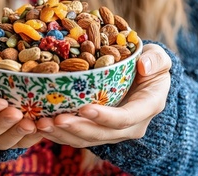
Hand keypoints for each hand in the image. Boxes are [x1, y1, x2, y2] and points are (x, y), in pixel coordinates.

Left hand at [36, 44, 170, 147]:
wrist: (143, 77)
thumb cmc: (149, 64)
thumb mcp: (159, 57)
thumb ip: (156, 59)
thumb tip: (144, 65)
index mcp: (146, 107)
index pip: (125, 118)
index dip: (105, 117)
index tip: (85, 108)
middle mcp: (130, 126)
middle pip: (100, 134)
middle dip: (76, 129)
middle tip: (54, 119)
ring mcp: (112, 131)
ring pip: (85, 140)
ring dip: (62, 134)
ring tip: (40, 123)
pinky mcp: (96, 131)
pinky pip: (76, 137)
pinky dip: (57, 133)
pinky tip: (38, 125)